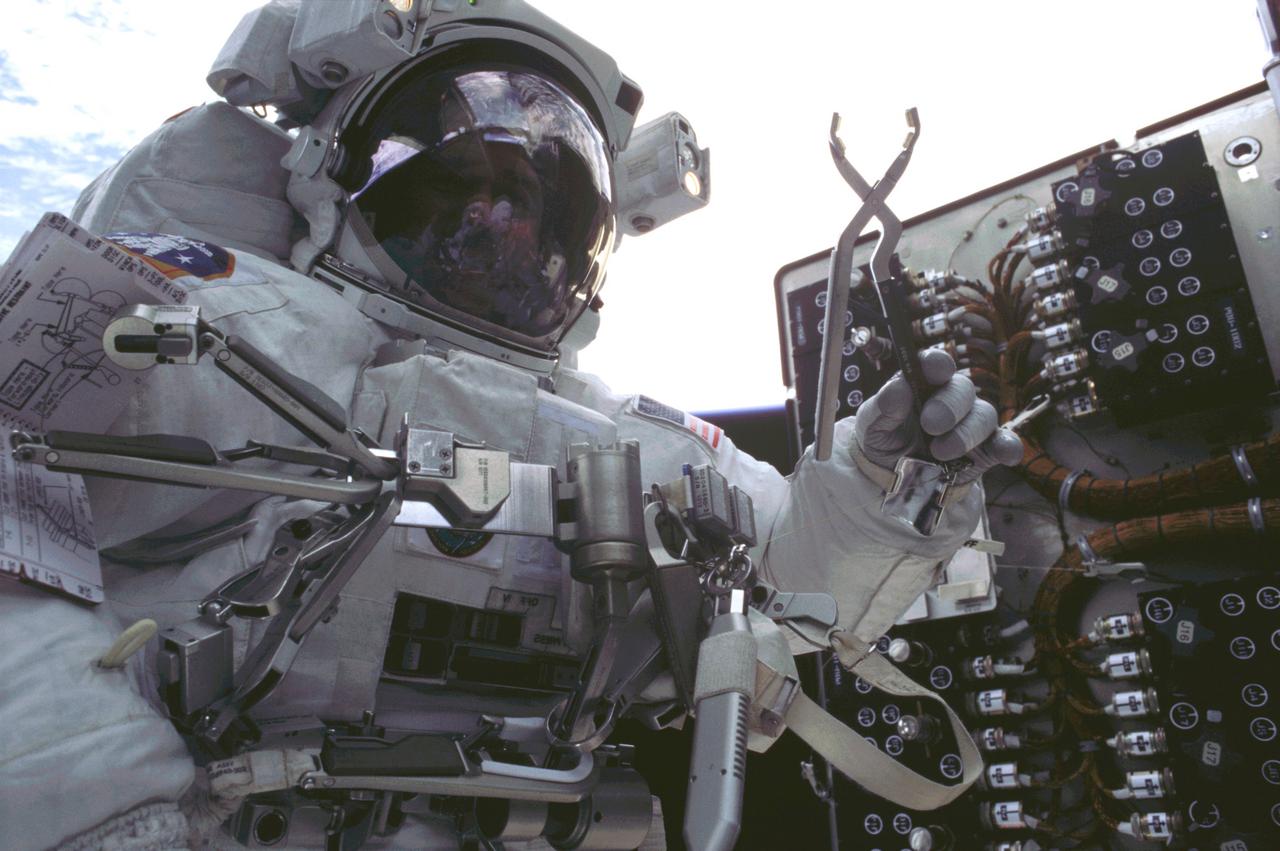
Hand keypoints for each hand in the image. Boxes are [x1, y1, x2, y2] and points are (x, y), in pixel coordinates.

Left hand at [853, 349, 1021, 482]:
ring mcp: (970, 423)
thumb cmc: (884, 443)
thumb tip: (898, 387)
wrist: (894, 483)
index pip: (934, 364)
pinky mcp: (986, 450)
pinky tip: (1006, 455)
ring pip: (984, 415)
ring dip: (966, 433)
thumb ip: (882, 408)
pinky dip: (1008, 446)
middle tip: (930, 425)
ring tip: (940, 453)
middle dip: (949, 405)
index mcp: (921, 385)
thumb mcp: (871, 427)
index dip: (938, 363)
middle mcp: (950, 399)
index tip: (937, 370)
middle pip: (963, 388)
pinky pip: (1005, 442)